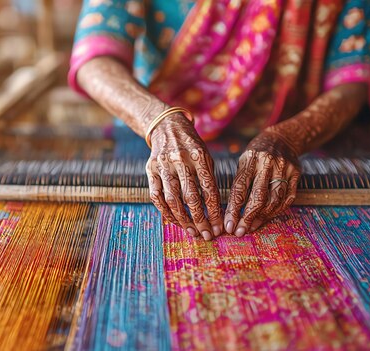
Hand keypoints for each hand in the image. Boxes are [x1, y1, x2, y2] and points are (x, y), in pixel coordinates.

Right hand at [145, 113, 222, 239]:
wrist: (167, 126)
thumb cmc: (191, 146)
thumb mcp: (205, 155)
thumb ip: (208, 179)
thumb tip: (215, 211)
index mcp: (198, 156)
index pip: (208, 189)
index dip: (214, 211)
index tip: (219, 227)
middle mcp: (180, 160)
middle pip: (190, 197)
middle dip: (200, 219)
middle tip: (206, 235)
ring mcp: (163, 165)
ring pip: (172, 199)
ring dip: (182, 219)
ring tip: (192, 231)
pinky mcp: (150, 170)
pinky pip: (156, 196)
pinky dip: (165, 211)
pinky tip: (175, 221)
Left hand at [224, 131, 300, 235]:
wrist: (283, 138)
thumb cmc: (256, 154)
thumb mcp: (244, 161)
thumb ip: (239, 183)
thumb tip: (232, 213)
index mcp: (250, 160)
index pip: (239, 188)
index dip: (233, 209)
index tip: (228, 225)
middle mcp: (267, 164)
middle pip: (258, 196)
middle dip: (248, 217)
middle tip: (240, 232)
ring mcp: (283, 169)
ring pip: (274, 200)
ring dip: (262, 217)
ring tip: (252, 227)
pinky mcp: (295, 174)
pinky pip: (287, 199)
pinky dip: (276, 211)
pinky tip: (266, 218)